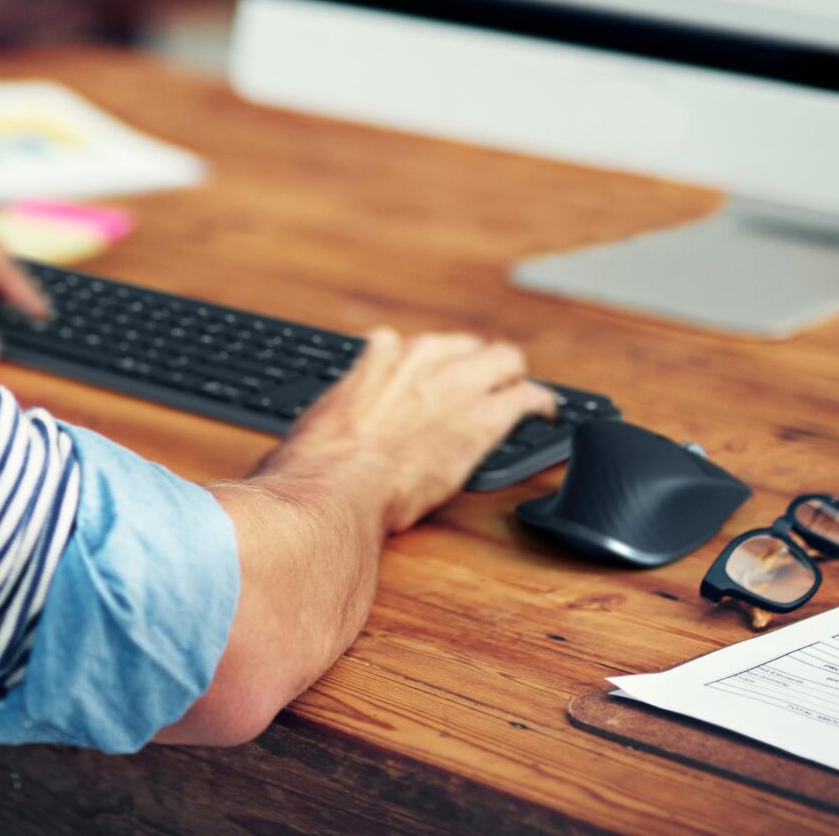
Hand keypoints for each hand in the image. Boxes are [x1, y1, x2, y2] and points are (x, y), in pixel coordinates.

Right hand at [261, 330, 557, 533]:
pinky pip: (525, 398)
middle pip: (459, 345)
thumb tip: (291, 459)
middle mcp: (415, 363)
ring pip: (502, 359)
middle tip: (482, 383)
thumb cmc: (309, 475)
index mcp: (371, 364)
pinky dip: (540, 403)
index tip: (419, 382)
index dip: (416, 367)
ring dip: (512, 374)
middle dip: (472, 361)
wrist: (333, 493)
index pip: (401, 346)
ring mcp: (452, 387)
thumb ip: (315, 431)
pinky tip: (547, 412)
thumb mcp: (304, 437)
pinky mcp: (481, 420)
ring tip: (523, 390)